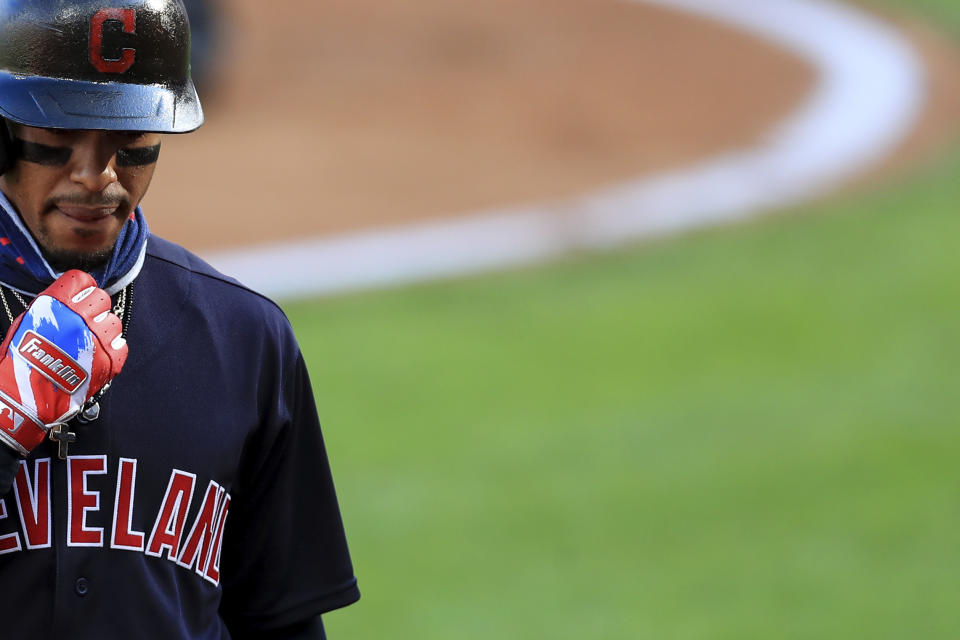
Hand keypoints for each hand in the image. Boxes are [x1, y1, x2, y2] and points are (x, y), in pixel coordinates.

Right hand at [0, 271, 127, 455]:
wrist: (23, 400)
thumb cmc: (18, 365)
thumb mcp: (24, 325)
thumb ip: (49, 309)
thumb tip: (67, 301)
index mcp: (54, 306)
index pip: (81, 281)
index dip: (82, 288)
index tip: (81, 296)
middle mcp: (78, 318)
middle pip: (101, 299)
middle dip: (94, 307)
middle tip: (86, 320)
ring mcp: (95, 340)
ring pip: (113, 322)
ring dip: (104, 329)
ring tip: (90, 341)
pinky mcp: (107, 361)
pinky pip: (121, 346)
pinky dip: (113, 349)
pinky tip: (99, 353)